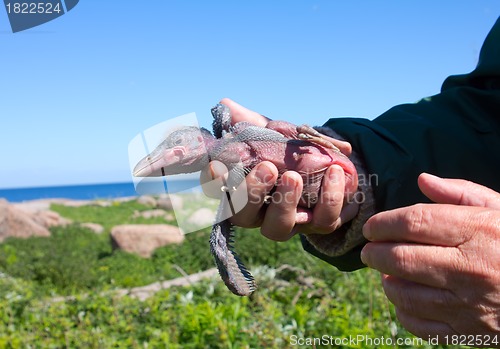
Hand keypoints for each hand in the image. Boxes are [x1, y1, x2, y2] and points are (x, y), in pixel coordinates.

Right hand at [201, 98, 356, 240]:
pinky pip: (324, 219)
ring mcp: (289, 222)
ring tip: (294, 175)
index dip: (214, 182)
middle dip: (252, 193)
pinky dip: (329, 196)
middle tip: (266, 168)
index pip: (220, 191)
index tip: (216, 166)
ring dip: (285, 201)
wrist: (332, 168)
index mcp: (243, 192)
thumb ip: (251, 123)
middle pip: (243, 216)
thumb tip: (226, 104)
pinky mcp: (320, 224)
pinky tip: (334, 171)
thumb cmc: (292, 155)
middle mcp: (260, 214)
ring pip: (278, 227)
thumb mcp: (272, 136)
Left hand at [361, 173, 499, 340]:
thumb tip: (423, 180)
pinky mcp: (470, 333)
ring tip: (385, 271)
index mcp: (478, 232)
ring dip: (386, 281)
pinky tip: (405, 297)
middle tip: (369, 249)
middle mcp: (471, 269)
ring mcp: (469, 305)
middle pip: (400, 258)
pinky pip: (420, 324)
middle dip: (374, 252)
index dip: (383, 223)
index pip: (413, 222)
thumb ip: (461, 194)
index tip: (372, 227)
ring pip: (405, 294)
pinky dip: (403, 311)